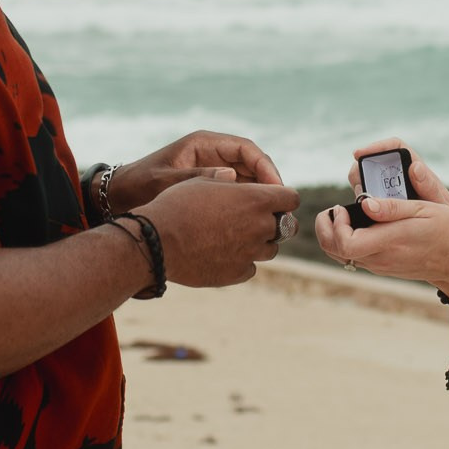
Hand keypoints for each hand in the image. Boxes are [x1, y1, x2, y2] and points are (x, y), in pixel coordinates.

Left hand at [109, 130, 283, 211]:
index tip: (275, 189)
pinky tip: (253, 226)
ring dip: (260, 198)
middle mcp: (212, 155)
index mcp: (203, 143)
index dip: (265, 167)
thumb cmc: (138, 185)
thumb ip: (195, 178)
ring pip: (248, 182)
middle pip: (253, 165)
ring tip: (270, 221)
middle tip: (279, 209)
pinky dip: (247, 207)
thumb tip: (230, 176)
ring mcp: (213, 172)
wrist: (119, 197)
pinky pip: (237, 194)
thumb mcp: (164, 181)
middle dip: (268, 185)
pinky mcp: (211, 188)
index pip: (246, 149)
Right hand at [140, 178, 301, 287]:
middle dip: (275, 222)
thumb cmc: (176, 205)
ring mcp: (250, 253)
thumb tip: (234, 175)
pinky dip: (242, 261)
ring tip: (235, 237)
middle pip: (287, 226)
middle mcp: (259, 226)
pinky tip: (223, 254)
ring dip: (260, 242)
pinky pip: (251, 267)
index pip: (291, 198)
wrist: (157, 242)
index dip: (283, 197)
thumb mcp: (200, 181)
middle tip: (256, 220)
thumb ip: (225, 179)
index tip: (272, 200)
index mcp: (255, 199)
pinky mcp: (238, 273)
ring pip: (271, 249)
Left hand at [318, 143, 448, 287]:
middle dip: (324, 228)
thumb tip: (364, 203)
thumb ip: (392, 207)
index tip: (344, 206)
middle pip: (334, 251)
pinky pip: (352, 257)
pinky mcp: (382, 266)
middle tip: (334, 209)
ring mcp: (379, 265)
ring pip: (339, 256)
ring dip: (333, 235)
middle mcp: (379, 258)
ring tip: (343, 214)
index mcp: (388, 242)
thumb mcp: (424, 209)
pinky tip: (357, 224)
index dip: (336, 224)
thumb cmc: (445, 230)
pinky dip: (345, 241)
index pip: (345, 243)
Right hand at [345, 137, 448, 212]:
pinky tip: (363, 220)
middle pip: (371, 163)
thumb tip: (415, 167)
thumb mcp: (441, 206)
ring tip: (366, 207)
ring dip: (360, 191)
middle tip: (360, 187)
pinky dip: (359, 208)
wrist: (444, 244)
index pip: (394, 147)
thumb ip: (429, 187)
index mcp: (415, 169)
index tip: (359, 154)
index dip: (376, 147)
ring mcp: (385, 193)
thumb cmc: (446, 222)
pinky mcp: (377, 208)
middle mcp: (398, 177)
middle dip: (361, 171)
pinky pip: (362, 203)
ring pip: (363, 182)